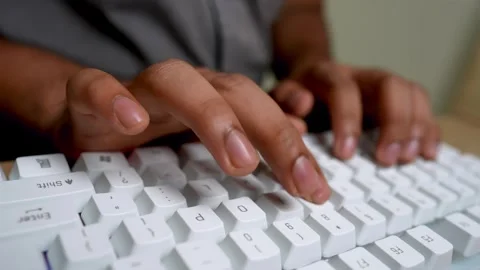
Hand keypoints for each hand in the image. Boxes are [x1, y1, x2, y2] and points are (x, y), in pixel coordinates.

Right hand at [51, 59, 329, 202]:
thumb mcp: (204, 142)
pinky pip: (96, 87)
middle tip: (297, 179)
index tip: (315, 187)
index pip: (261, 112)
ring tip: (238, 160)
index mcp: (212, 99)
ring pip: (175, 81)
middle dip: (271, 133)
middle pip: (234, 92)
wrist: (87, 116)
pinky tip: (132, 123)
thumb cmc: (150, 133)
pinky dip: (114, 100)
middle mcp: (183, 88)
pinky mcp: (90, 97)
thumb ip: (249, 138)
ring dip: (211, 116)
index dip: (291, 146)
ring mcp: (138, 91)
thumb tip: (298, 137)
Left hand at [271, 62, 439, 165]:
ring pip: (410, 92)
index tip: (344, 154)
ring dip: (415, 127)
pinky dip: (428, 129)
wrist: (309, 82)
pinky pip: (421, 106)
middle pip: (389, 84)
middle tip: (386, 159)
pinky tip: (427, 152)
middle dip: (393, 123)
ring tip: (408, 158)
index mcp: (326, 74)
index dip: (347, 120)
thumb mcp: (278, 100)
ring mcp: (380, 86)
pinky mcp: (396, 100)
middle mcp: (358, 76)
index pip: (342, 88)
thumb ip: (284, 103)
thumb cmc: (294, 98)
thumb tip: (302, 113)